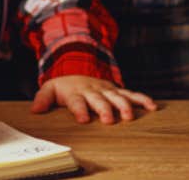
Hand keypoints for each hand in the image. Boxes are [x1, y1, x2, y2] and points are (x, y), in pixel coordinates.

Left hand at [30, 76, 156, 123]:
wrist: (78, 68)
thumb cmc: (65, 86)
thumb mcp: (50, 88)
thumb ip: (43, 98)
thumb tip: (35, 109)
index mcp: (76, 92)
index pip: (77, 101)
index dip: (79, 110)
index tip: (82, 119)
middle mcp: (93, 91)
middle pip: (99, 100)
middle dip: (105, 109)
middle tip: (109, 120)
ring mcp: (107, 90)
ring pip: (117, 97)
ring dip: (124, 106)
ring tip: (130, 116)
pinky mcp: (117, 90)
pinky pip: (132, 94)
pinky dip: (142, 99)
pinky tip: (152, 106)